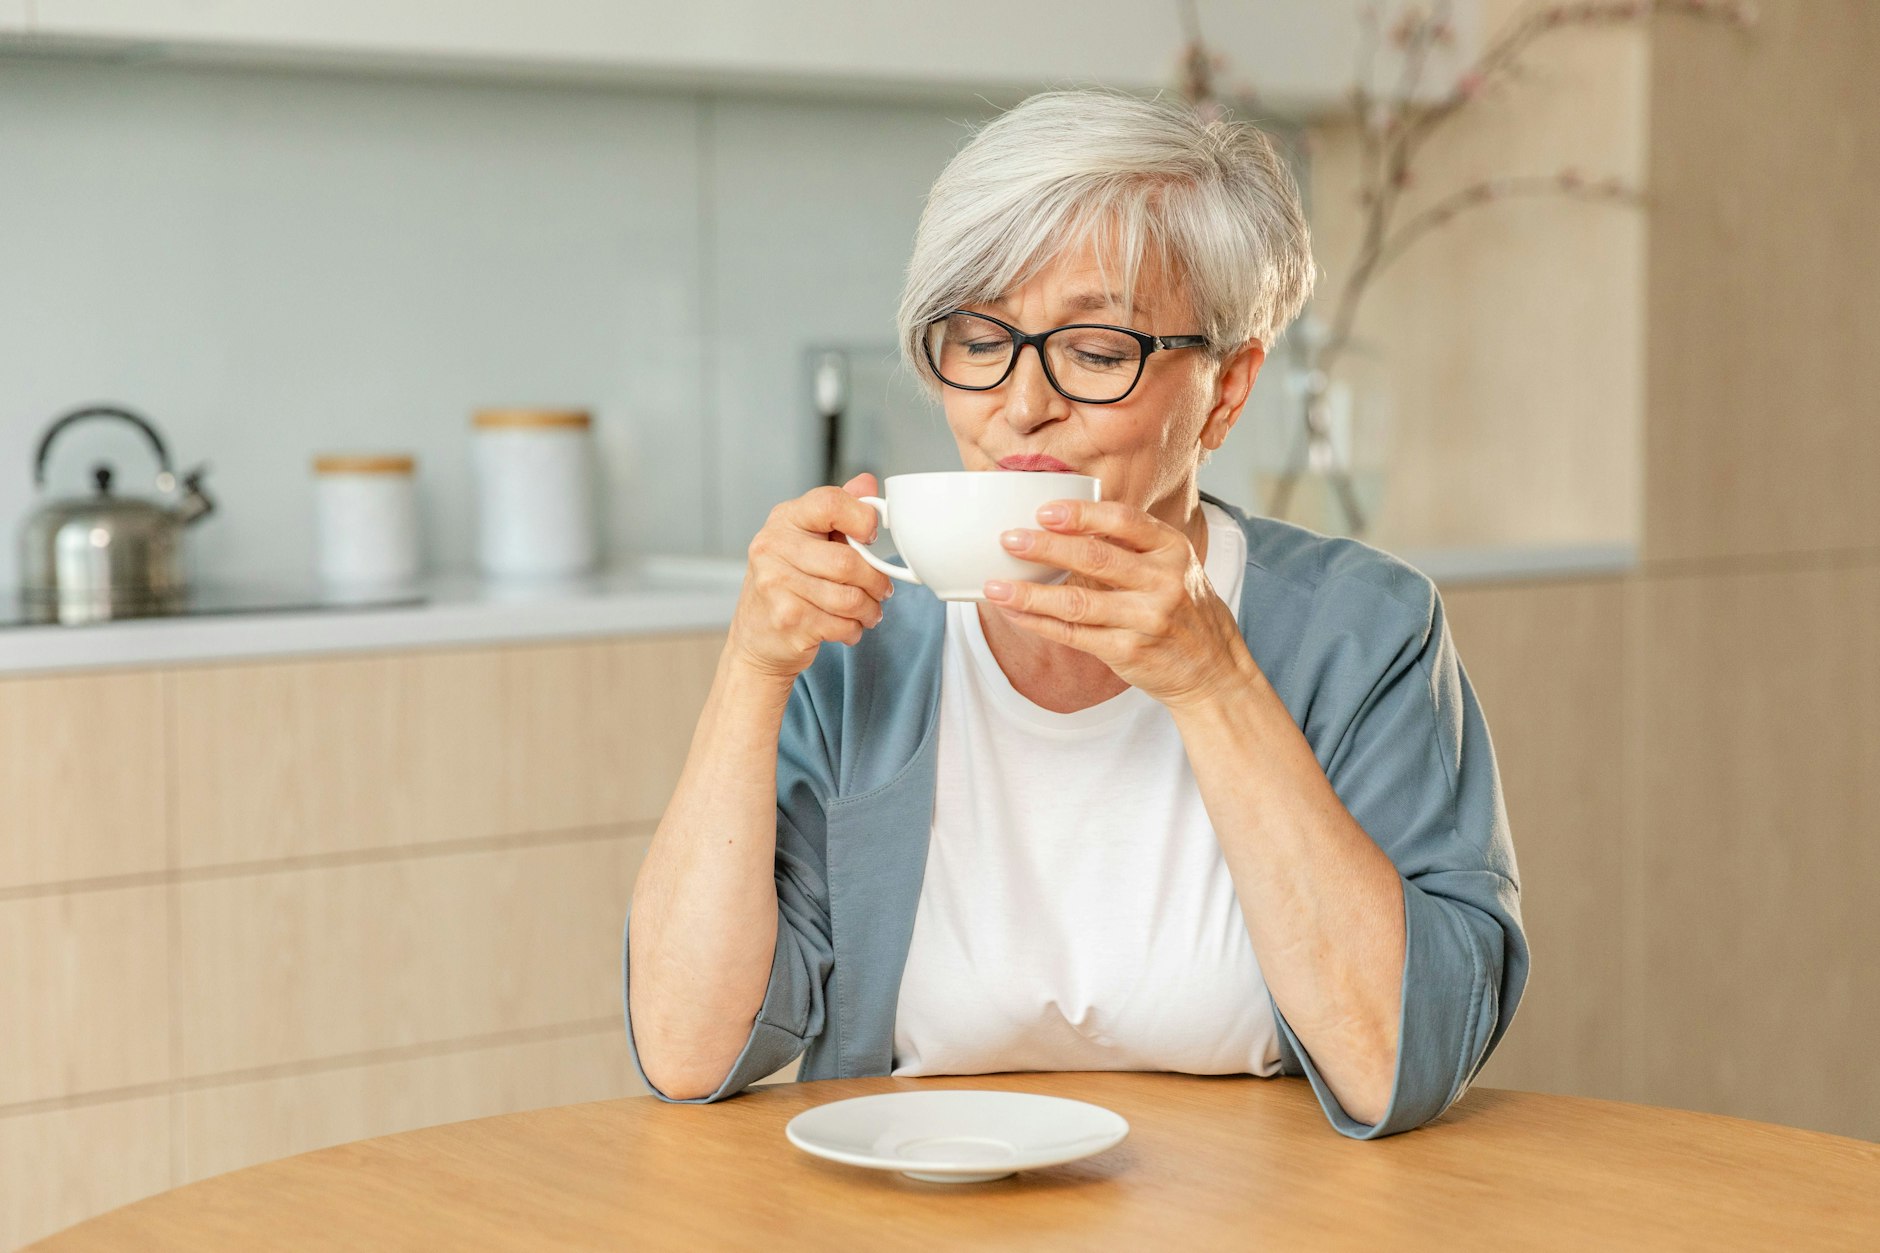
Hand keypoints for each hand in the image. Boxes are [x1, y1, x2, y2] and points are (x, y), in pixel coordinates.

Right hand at [727, 473, 894, 682]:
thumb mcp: (806, 539)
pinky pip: (841, 624)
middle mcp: (774, 548)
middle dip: (876, 581)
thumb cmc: (787, 584)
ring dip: (870, 609)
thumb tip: (867, 483)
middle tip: (883, 589)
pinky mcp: (787, 620)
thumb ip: (838, 511)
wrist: (755, 637)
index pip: (830, 503)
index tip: (870, 537)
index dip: (862, 518)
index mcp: (784, 520)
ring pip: (849, 598)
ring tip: (869, 611)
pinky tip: (848, 627)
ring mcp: (777, 586)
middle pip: (847, 562)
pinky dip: (854, 630)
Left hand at [984, 499, 1253, 708]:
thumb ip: (1132, 546)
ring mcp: (1146, 619)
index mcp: (1173, 550)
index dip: (1081, 515)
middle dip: (1045, 548)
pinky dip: (1039, 623)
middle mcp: (1163, 582)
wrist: (1213, 671)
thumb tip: (1064, 524)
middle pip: (1095, 559)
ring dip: (1030, 594)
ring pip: (1077, 602)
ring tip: (995, 586)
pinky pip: (1074, 636)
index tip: (1044, 510)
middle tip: (1009, 540)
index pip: (1124, 521)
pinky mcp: (1129, 652)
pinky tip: (1015, 613)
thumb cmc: (1184, 611)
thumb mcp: (1174, 566)